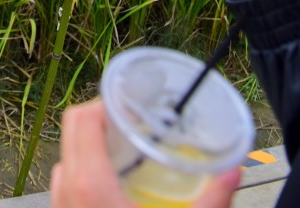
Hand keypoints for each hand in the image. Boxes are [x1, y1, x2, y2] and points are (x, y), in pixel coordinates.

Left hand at [50, 100, 238, 207]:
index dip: (105, 102)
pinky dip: (83, 173)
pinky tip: (115, 187)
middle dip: (100, 119)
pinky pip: (65, 187)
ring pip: (65, 159)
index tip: (132, 105)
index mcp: (90, 186)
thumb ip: (213, 201)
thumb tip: (234, 171)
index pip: (81, 119)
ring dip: (90, 146)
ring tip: (125, 152)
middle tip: (133, 124)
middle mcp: (67, 194)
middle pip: (71, 131)